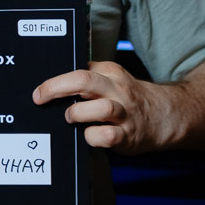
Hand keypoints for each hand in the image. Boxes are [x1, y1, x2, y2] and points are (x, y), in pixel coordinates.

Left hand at [32, 60, 170, 153]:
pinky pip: (107, 136)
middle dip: (57, 87)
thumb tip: (56, 80)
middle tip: (40, 97)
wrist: (166, 116)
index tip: (39, 90)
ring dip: (78, 113)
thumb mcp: (112, 79)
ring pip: (100, 108)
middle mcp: (117, 90)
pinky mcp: (126, 136)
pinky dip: (93, 136)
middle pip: (84, 80)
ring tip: (71, 118)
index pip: (79, 68)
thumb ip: (89, 76)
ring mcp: (124, 113)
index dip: (55, 79)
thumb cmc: (129, 99)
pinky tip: (88, 136)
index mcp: (111, 73)